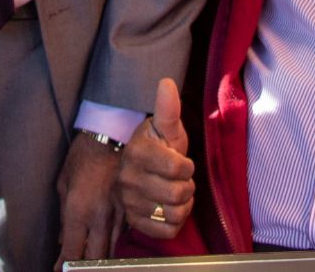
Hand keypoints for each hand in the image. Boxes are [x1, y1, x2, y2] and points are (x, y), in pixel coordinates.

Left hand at [55, 130, 123, 267]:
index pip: (73, 251)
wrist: (112, 136)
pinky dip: (113, 244)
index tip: (59, 268)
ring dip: (101, 258)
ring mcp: (118, 215)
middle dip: (85, 267)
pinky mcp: (130, 209)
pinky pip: (122, 235)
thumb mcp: (64, 183)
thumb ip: (64, 215)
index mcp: (79, 210)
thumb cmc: (82, 156)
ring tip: (91, 261)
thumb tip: (63, 239)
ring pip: (112, 250)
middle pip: (95, 258)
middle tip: (77, 266)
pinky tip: (107, 246)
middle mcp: (100, 217)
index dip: (65, 265)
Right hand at [119, 78, 195, 239]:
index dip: (187, 166)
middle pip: (177, 193)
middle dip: (187, 186)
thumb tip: (167, 82)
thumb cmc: (160, 147)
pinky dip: (175, 222)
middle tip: (179, 179)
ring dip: (182, 205)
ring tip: (174, 193)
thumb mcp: (167, 128)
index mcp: (137, 152)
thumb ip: (168, 108)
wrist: (144, 171)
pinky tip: (169, 209)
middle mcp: (128, 179)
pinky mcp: (134, 223)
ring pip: (174, 213)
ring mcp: (129, 203)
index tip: (181, 161)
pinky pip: (167, 231)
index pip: (177, 168)